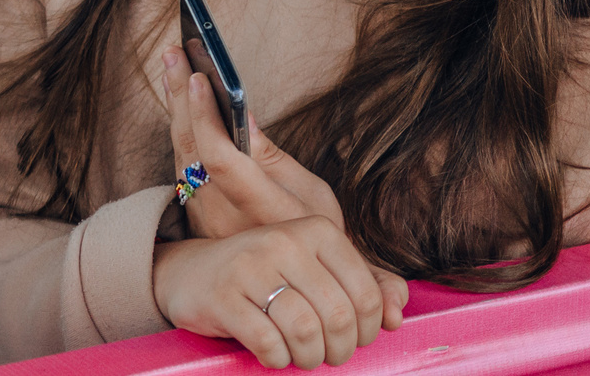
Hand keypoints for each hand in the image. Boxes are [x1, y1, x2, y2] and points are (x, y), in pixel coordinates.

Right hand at [152, 220, 403, 368]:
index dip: (368, 330)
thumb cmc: (265, 276)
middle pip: (339, 315)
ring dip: (310, 357)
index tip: (352, 337)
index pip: (367, 293)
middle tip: (327, 355)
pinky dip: (277, 358)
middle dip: (340, 350)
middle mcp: (282, 241)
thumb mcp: (315, 271)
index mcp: (313, 231)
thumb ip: (365, 287)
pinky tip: (272, 352)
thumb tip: (398, 316)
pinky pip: (268, 342)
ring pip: (306, 330)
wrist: (191, 273)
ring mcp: (248, 266)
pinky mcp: (222, 296)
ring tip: (302, 355)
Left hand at [164, 44, 342, 236]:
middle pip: (191, 148)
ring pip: (180, 154)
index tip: (197, 78)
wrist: (292, 290)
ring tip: (172, 64)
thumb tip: (242, 115)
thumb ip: (274, 158)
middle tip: (174, 52)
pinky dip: (179, 129)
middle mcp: (224, 215)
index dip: (205, 118)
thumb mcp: (313, 197)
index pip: (220, 159)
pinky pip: (180, 165)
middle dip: (180, 97)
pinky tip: (177, 101)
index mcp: (263, 210)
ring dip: (175, 107)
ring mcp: (203, 218)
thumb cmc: (314, 237)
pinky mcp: (193, 217)